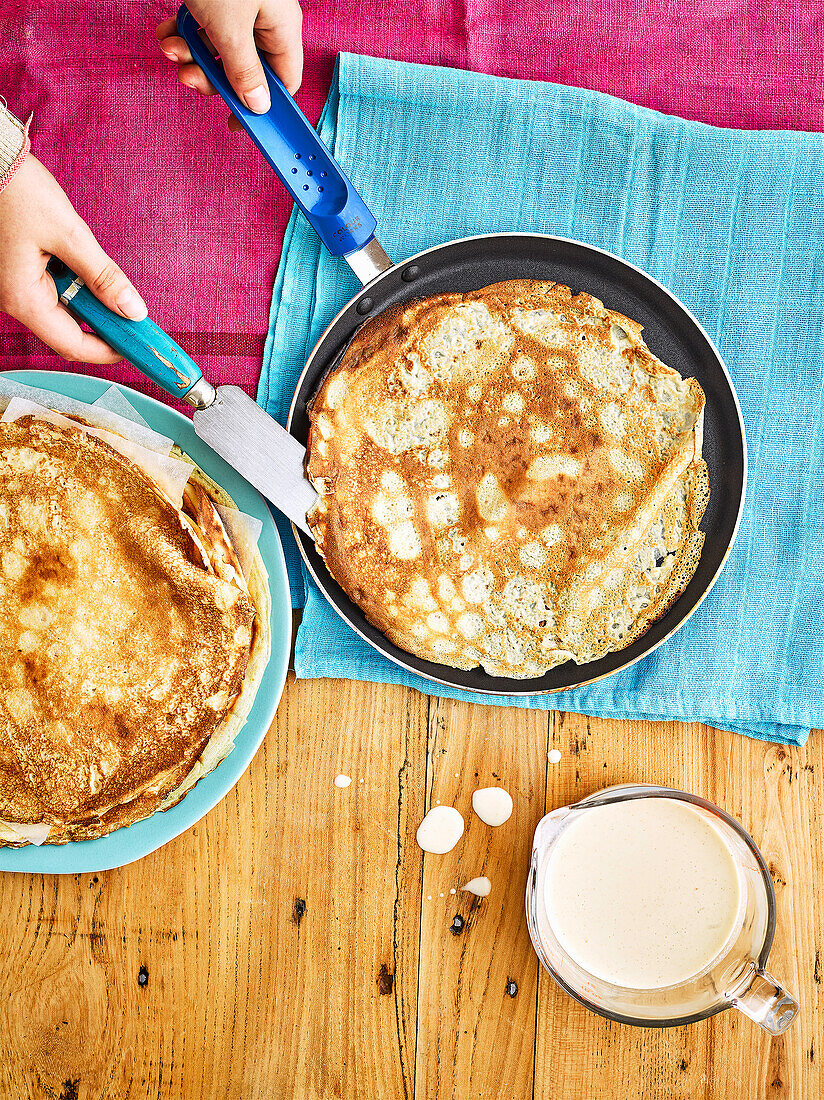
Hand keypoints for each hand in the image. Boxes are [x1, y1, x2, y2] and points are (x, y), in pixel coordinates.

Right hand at [0, 157, 146, 362]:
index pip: (73, 345)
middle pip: (68, 332)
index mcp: (23, 299)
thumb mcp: (69, 233)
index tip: (136, 345)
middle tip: (133, 314)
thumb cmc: (15, 189)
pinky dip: (74, 287)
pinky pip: (50, 293)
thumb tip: (132, 309)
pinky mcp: (16, 274)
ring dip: (89, 303)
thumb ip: (103, 276)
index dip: (108, 350)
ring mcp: (13, 288)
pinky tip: (81, 267)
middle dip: (102, 325)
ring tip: (107, 282)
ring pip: (61, 312)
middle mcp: (13, 300)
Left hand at [156, 0, 302, 125]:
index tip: (236, 123)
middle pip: (245, 69)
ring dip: (193, 56)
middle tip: (189, 77)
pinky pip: (203, 26)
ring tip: (172, 48)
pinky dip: (185, 33)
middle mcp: (264, 19)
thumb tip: (258, 105)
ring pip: (220, 48)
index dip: (261, 108)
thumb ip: (244, 72)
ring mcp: (239, 7)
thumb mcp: (230, 29)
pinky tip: (169, 31)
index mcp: (281, 28)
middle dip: (213, 77)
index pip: (283, 83)